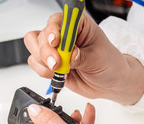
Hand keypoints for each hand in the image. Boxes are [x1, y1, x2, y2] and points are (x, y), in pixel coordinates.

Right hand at [24, 13, 143, 104]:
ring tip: (59, 70)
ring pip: (34, 47)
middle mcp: (64, 34)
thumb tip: (69, 55)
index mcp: (78, 25)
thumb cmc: (108, 64)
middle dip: (46, 51)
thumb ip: (81, 57)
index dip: (53, 30)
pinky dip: (42, 70)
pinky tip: (56, 74)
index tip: (55, 42)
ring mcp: (55, 49)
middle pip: (42, 34)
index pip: (58, 20)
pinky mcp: (49, 62)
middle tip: (56, 64)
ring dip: (43, 61)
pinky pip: (35, 62)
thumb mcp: (98, 58)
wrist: (108, 83)